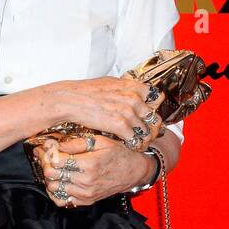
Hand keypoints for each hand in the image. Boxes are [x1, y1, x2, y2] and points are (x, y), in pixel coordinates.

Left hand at [32, 133, 155, 207]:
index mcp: (89, 164)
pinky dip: (56, 191)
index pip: (55, 161)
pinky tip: (59, 181)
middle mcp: (86, 181)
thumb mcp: (100, 141)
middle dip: (45, 164)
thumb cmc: (119, 153)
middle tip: (46, 157)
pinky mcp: (86, 201)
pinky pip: (62, 200)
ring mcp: (86, 194)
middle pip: (51, 175)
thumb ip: (77, 143)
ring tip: (54, 168)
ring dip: (50, 177)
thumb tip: (56, 145)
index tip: (45, 148)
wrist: (134, 171)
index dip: (47, 153)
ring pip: (53, 188)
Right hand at [48, 76, 164, 149]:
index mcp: (133, 87)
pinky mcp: (120, 126)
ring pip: (147, 132)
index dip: (154, 108)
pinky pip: (136, 140)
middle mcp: (134, 99)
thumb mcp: (111, 83)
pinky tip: (130, 146)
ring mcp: (128, 113)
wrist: (70, 100)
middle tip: (146, 133)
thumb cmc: (86, 91)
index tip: (148, 114)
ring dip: (144, 139)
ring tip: (138, 143)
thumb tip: (134, 91)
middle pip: (155, 118)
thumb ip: (126, 88)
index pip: (157, 98)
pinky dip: (135, 145)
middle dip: (151, 127)